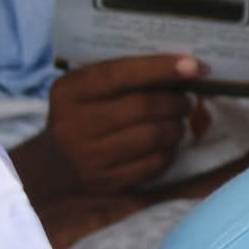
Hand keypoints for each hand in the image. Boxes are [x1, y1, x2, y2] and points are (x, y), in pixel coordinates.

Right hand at [12, 54, 205, 202]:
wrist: (54, 166)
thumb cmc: (80, 116)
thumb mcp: (85, 90)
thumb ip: (122, 77)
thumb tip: (182, 68)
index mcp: (68, 92)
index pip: (119, 74)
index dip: (160, 68)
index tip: (194, 66)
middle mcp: (74, 125)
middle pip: (143, 107)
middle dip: (176, 101)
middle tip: (187, 99)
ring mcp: (90, 158)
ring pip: (153, 136)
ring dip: (177, 126)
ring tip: (178, 120)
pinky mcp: (107, 183)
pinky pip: (154, 163)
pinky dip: (170, 151)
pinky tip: (167, 144)